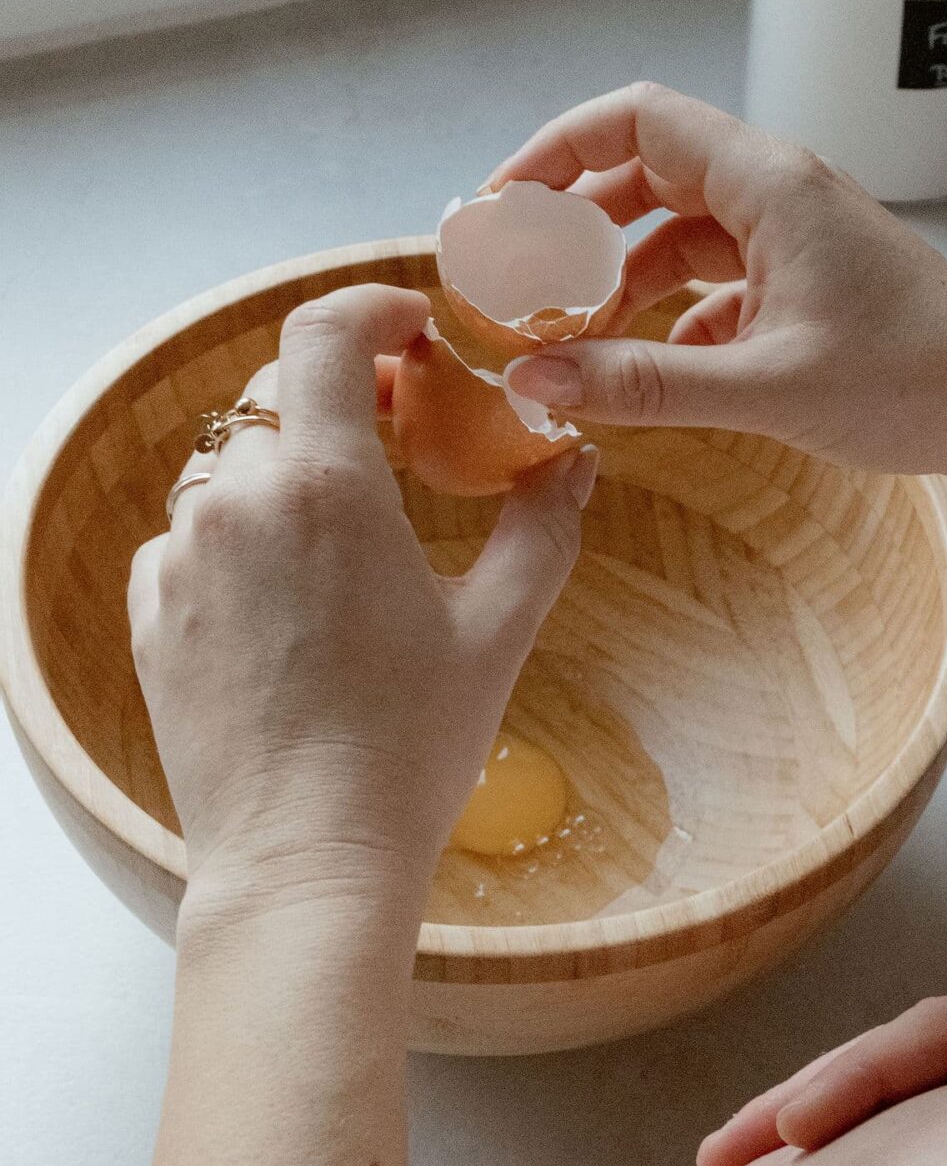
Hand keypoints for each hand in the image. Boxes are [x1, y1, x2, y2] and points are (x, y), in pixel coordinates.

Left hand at [128, 285, 597, 914]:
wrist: (306, 857)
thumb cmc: (409, 749)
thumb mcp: (498, 630)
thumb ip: (541, 525)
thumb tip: (575, 460)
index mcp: (328, 487)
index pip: (325, 333)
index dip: (370, 308)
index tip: (409, 326)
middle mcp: (238, 502)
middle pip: (277, 395)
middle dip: (340, 397)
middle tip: (402, 437)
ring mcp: (182, 557)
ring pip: (230, 466)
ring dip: (287, 470)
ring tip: (348, 529)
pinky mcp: (152, 610)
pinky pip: (192, 536)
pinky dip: (241, 538)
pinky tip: (294, 598)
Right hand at [493, 84, 946, 509]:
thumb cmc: (917, 382)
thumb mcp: (765, 389)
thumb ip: (642, 384)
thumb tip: (534, 383)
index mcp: (768, 181)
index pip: (633, 120)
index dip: (554, 151)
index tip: (498, 206)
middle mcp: (780, 190)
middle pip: (648, 171)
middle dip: (576, 219)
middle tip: (516, 274)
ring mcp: (800, 235)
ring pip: (682, 229)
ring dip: (623, 275)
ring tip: (570, 333)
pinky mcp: (814, 283)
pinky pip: (722, 278)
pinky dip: (677, 314)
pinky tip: (653, 370)